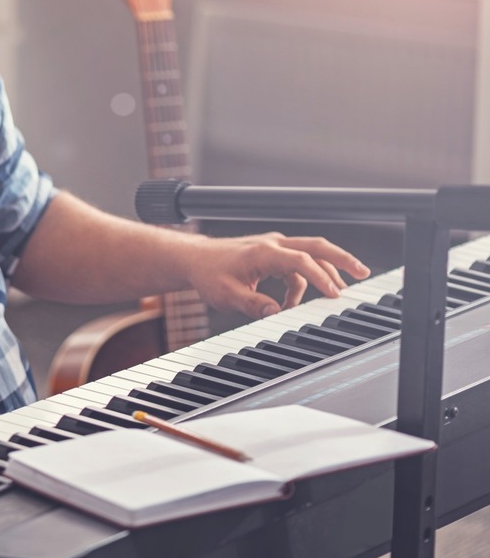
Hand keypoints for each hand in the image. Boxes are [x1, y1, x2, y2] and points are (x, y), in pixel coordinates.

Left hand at [185, 232, 370, 318]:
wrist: (194, 260)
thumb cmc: (209, 274)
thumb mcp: (227, 295)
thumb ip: (253, 304)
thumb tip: (276, 313)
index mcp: (263, 252)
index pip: (301, 260)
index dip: (320, 277)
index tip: (334, 294)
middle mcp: (272, 244)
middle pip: (316, 246)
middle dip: (342, 259)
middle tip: (363, 273)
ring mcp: (273, 246)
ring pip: (309, 255)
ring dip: (323, 274)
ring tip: (334, 295)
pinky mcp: (272, 254)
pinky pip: (296, 265)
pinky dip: (301, 283)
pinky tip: (292, 303)